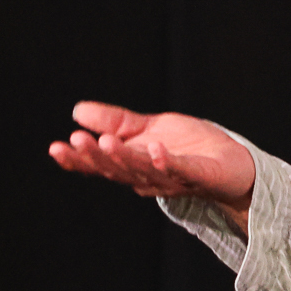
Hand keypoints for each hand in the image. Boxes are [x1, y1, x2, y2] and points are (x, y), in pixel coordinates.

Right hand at [48, 102, 256, 225]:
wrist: (235, 163)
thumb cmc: (190, 147)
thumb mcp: (149, 128)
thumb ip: (116, 122)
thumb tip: (77, 110)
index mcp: (132, 166)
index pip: (100, 165)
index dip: (77, 159)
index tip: (55, 147)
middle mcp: (147, 178)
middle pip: (116, 169)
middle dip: (94, 156)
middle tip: (73, 141)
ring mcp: (172, 179)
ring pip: (142, 170)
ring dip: (123, 157)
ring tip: (105, 141)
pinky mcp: (199, 176)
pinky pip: (181, 170)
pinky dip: (167, 162)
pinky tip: (155, 150)